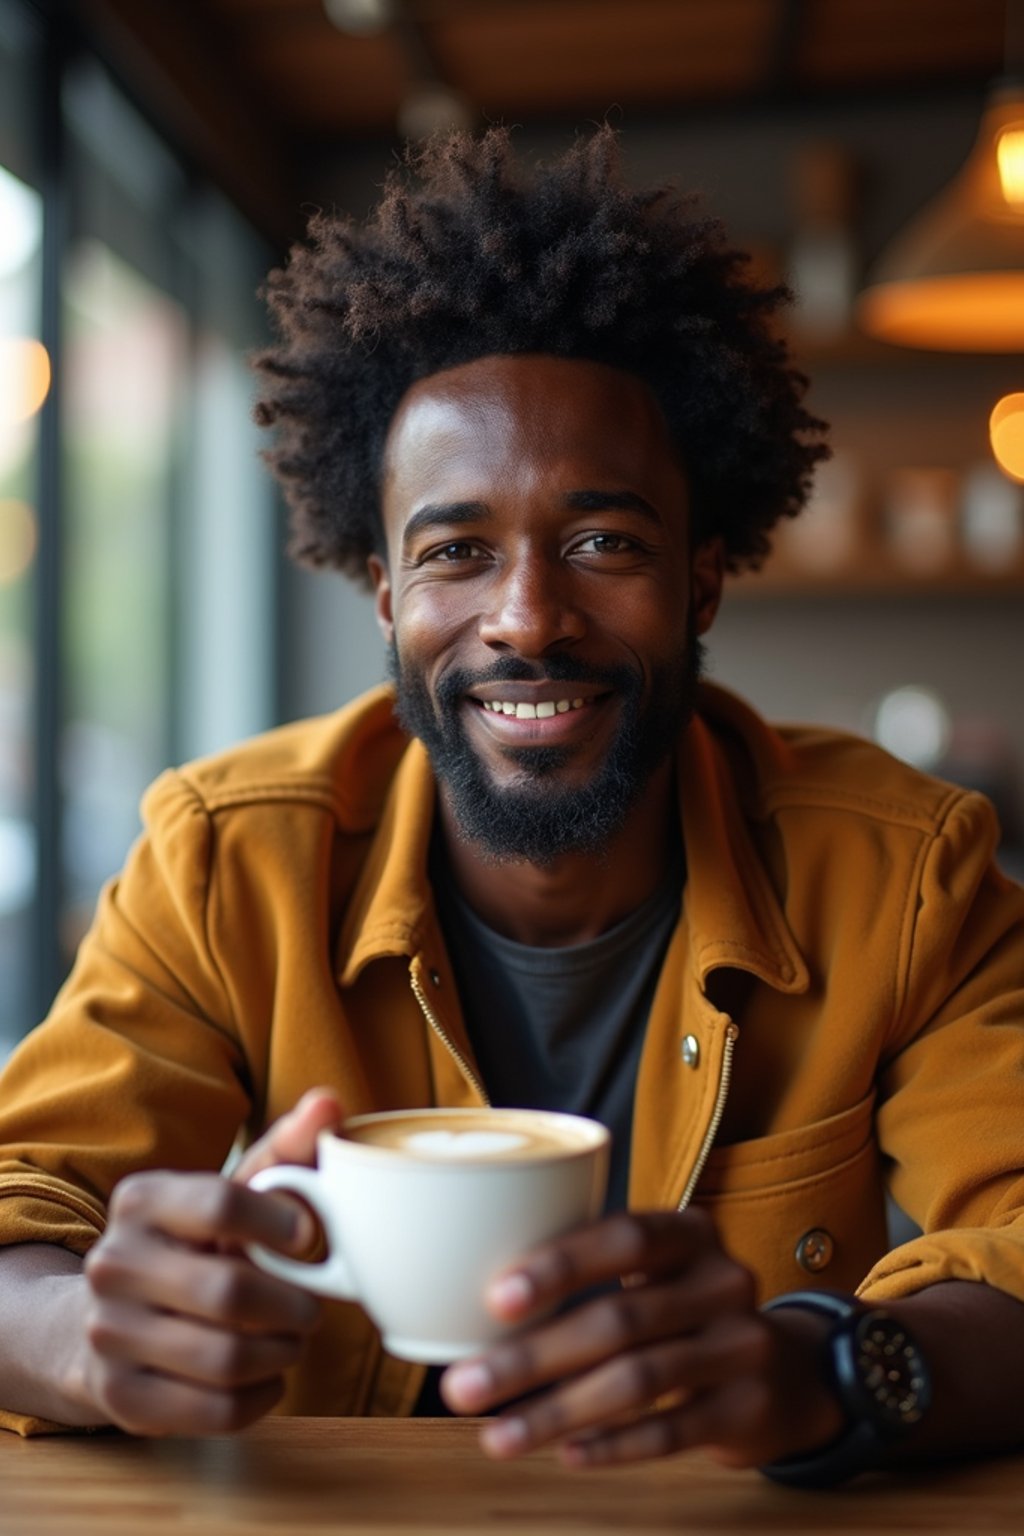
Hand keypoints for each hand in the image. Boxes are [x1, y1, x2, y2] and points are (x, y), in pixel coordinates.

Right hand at [74, 1088, 342, 1435]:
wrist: (110, 1315)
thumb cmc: (197, 1242)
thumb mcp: (234, 1191)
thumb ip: (287, 1149)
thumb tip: (329, 1102)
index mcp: (142, 1200)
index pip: (221, 1204)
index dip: (278, 1224)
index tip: (309, 1239)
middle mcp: (113, 1263)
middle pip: (229, 1292)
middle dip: (292, 1305)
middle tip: (311, 1308)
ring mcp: (108, 1333)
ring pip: (226, 1359)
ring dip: (281, 1354)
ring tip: (291, 1340)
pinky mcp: (120, 1398)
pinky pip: (214, 1410)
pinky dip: (261, 1397)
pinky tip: (267, 1376)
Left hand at [440, 1207, 843, 1468]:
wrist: (783, 1371)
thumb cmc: (682, 1311)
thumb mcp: (655, 1273)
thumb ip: (588, 1271)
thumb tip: (464, 1298)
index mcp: (691, 1232)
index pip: (625, 1237)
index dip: (561, 1264)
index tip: (496, 1298)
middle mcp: (724, 1281)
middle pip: (620, 1319)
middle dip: (532, 1357)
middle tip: (462, 1387)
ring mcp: (743, 1347)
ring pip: (639, 1381)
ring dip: (556, 1412)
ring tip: (495, 1436)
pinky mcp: (749, 1409)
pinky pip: (671, 1431)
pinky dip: (613, 1446)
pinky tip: (564, 1454)